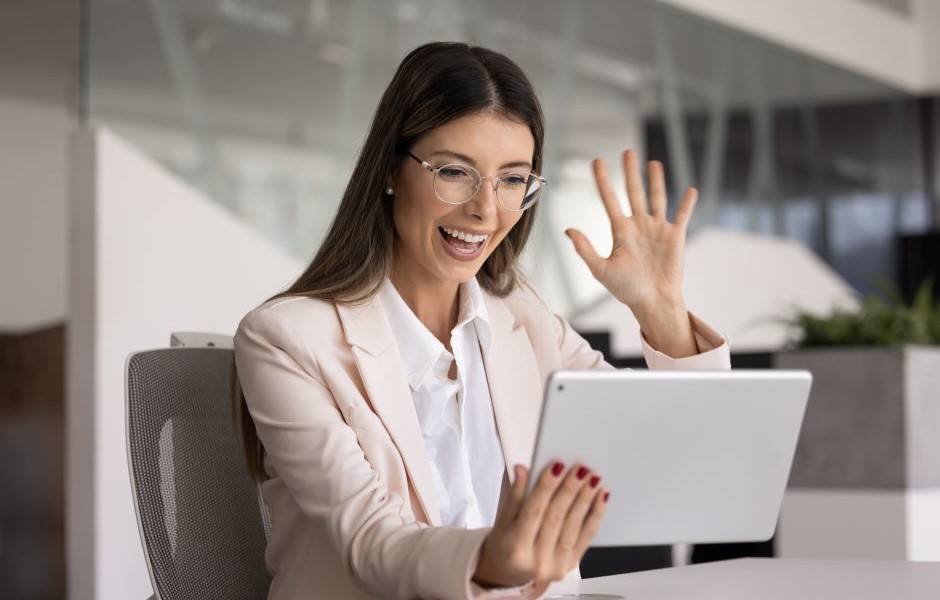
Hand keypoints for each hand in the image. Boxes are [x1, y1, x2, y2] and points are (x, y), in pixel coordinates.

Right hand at [472, 462, 607, 590]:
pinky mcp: (570, 566)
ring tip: (593, 478)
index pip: (533, 510)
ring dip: (585, 499)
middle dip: (570, 490)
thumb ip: (515, 494)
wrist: (511, 574)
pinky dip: (595, 514)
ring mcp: (555, 566)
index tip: (558, 465)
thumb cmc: (505, 542)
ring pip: (574, 525)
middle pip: (556, 517)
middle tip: (581, 468)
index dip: (546, 487)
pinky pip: (586, 537)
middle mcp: (536, 560)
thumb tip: (522, 469)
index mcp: (514, 548)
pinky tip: (600, 497)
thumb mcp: (503, 519)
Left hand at [566, 149, 698, 355]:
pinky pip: (682, 216)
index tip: (597, 162)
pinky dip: (687, 203)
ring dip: (656, 180)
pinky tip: (690, 189)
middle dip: (630, 172)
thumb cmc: (626, 289)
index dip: (603, 180)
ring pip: (657, 198)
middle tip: (627, 151)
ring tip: (653, 162)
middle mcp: (638, 225)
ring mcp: (657, 229)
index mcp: (620, 231)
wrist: (652, 302)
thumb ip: (585, 249)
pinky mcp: (675, 236)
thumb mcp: (601, 269)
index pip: (609, 199)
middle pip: (633, 192)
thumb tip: (568, 230)